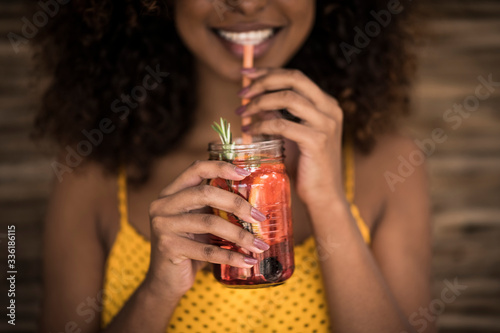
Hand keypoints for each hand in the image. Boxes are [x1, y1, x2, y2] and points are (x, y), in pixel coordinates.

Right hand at [144, 160, 268, 299]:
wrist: (165, 280)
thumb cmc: (189, 247)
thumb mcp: (199, 221)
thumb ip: (215, 207)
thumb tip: (255, 201)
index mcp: (171, 192)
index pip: (196, 168)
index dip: (221, 167)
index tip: (245, 172)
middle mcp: (163, 205)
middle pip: (205, 193)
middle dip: (237, 203)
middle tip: (259, 217)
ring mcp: (163, 226)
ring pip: (209, 222)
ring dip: (240, 235)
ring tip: (260, 244)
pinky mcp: (168, 248)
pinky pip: (207, 251)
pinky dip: (231, 256)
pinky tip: (248, 261)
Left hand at [238, 68, 345, 209]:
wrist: (323, 196)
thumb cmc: (305, 167)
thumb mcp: (291, 135)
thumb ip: (279, 116)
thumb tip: (256, 103)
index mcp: (326, 104)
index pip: (296, 76)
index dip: (268, 71)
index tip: (245, 74)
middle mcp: (330, 108)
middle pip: (294, 78)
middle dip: (263, 81)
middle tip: (242, 92)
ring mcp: (326, 124)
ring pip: (288, 98)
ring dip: (260, 102)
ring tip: (242, 112)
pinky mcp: (317, 141)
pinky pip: (283, 124)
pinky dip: (262, 125)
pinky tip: (249, 131)